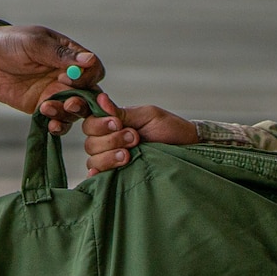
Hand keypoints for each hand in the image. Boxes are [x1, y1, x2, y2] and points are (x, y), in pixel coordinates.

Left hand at [0, 25, 101, 115]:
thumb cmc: (11, 43)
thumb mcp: (35, 44)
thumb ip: (61, 55)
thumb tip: (90, 60)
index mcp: (71, 56)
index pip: (94, 70)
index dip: (87, 78)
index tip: (66, 77)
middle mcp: (68, 77)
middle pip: (90, 95)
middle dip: (83, 102)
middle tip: (68, 103)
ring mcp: (56, 94)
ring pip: (76, 111)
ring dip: (67, 114)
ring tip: (46, 108)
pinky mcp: (42, 107)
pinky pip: (58, 120)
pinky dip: (59, 126)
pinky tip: (51, 125)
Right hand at [66, 92, 197, 175]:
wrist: (187, 149)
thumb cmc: (169, 129)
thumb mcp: (147, 115)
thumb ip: (121, 112)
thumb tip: (100, 99)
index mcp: (112, 123)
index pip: (90, 121)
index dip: (97, 123)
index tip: (115, 122)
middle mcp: (108, 140)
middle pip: (89, 141)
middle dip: (112, 139)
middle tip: (135, 137)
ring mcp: (111, 159)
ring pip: (92, 158)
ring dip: (110, 155)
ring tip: (130, 154)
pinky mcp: (116, 175)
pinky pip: (96, 176)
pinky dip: (98, 174)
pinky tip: (106, 172)